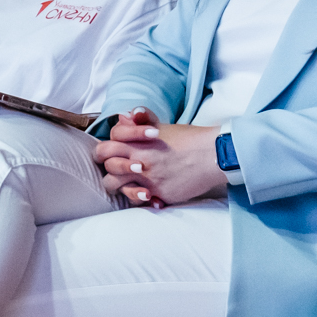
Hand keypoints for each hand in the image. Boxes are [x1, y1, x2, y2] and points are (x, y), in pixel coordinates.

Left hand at [93, 107, 225, 207]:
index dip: (107, 150)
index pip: (104, 148)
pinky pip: (140, 201)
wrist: (213, 155)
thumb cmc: (188, 139)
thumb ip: (142, 121)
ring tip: (131, 183)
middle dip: (110, 169)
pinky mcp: (160, 194)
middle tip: (120, 169)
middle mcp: (138, 162)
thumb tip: (126, 115)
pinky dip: (142, 198)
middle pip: (107, 169)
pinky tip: (148, 195)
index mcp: (135, 144)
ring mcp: (148, 180)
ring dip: (121, 186)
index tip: (116, 152)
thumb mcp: (162, 126)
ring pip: (117, 188)